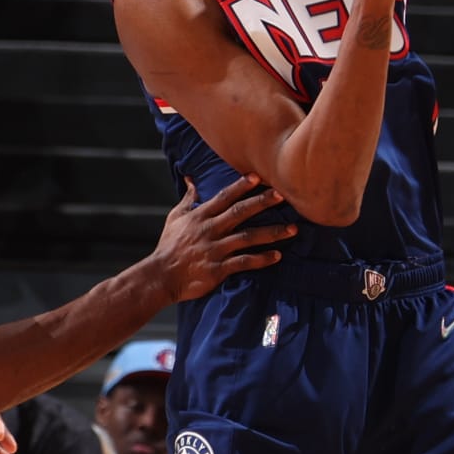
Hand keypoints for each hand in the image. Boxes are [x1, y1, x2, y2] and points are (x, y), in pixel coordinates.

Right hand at [151, 175, 294, 303]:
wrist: (161, 275)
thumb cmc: (169, 245)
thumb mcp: (175, 217)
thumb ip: (188, 198)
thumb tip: (191, 179)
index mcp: (200, 217)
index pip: (223, 197)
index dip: (240, 187)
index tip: (258, 178)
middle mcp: (210, 230)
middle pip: (239, 213)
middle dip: (261, 203)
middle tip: (281, 196)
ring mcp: (215, 250)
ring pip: (248, 238)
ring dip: (272, 233)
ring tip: (292, 229)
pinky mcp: (219, 269)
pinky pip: (244, 262)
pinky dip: (261, 259)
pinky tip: (277, 256)